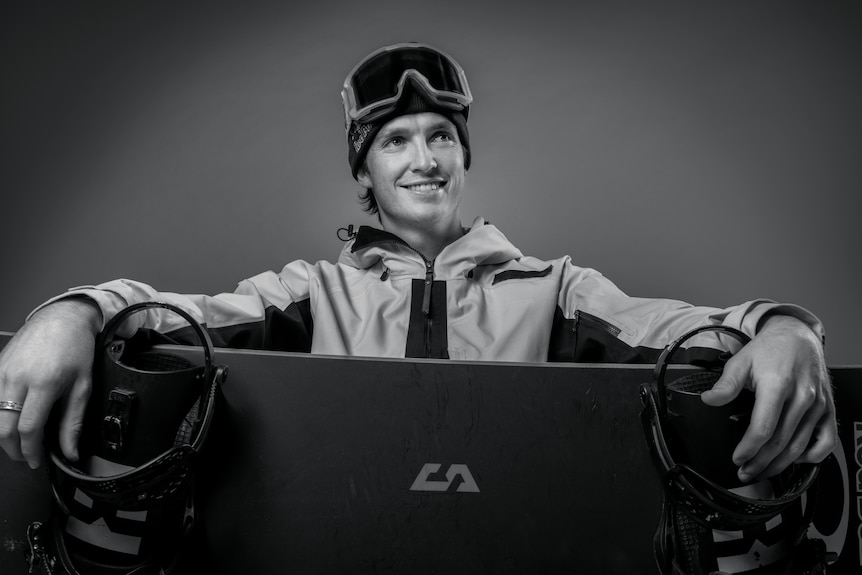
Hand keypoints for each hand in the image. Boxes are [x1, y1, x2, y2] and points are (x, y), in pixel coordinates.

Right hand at [0, 298, 100, 467]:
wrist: (62, 318)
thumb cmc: (75, 349)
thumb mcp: (83, 386)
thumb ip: (73, 421)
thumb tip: (70, 452)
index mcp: (43, 383)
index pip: (28, 429)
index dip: (30, 451)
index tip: (36, 460)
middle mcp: (17, 377)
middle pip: (3, 427)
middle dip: (12, 449)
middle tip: (25, 455)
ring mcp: (2, 371)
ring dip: (3, 434)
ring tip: (19, 440)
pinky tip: (11, 418)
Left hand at [701, 315, 835, 481]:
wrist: (797, 336)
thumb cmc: (770, 349)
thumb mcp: (741, 361)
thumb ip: (726, 384)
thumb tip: (709, 400)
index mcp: (778, 385)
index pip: (763, 427)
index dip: (749, 448)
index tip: (737, 458)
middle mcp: (802, 397)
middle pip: (781, 442)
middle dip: (761, 462)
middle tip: (745, 472)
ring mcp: (818, 405)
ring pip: (801, 446)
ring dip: (781, 465)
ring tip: (762, 472)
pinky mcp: (828, 409)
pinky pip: (827, 440)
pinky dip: (813, 456)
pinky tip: (795, 460)